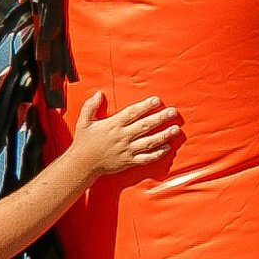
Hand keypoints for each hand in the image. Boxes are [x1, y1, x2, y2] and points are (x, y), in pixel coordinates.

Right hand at [67, 88, 183, 179]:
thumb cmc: (84, 142)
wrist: (82, 164)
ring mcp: (127, 150)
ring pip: (149, 142)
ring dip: (164, 135)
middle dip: (160, 118)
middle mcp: (122, 137)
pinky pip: (146, 158)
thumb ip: (91, 106)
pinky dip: (157, 153)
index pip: (132, 113)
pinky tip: (167, 147)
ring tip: (176, 129)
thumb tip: (99, 93)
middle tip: (173, 112)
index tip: (157, 100)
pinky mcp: (129, 161)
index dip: (145, 106)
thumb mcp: (83, 121)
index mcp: (113, 125)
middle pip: (145, 126)